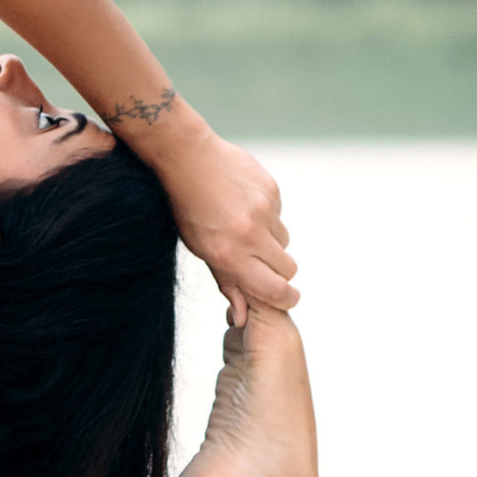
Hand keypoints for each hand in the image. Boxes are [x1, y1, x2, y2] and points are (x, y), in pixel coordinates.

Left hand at [156, 125, 296, 328]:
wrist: (188, 158)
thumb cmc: (189, 209)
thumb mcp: (201, 251)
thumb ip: (227, 283)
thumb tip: (242, 318)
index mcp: (230, 255)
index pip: (276, 290)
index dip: (286, 298)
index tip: (286, 297)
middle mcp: (250, 235)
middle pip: (287, 268)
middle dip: (278, 269)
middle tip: (258, 259)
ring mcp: (264, 211)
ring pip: (284, 240)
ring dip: (270, 240)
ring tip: (243, 225)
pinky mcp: (272, 190)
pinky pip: (279, 215)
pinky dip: (266, 215)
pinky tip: (244, 203)